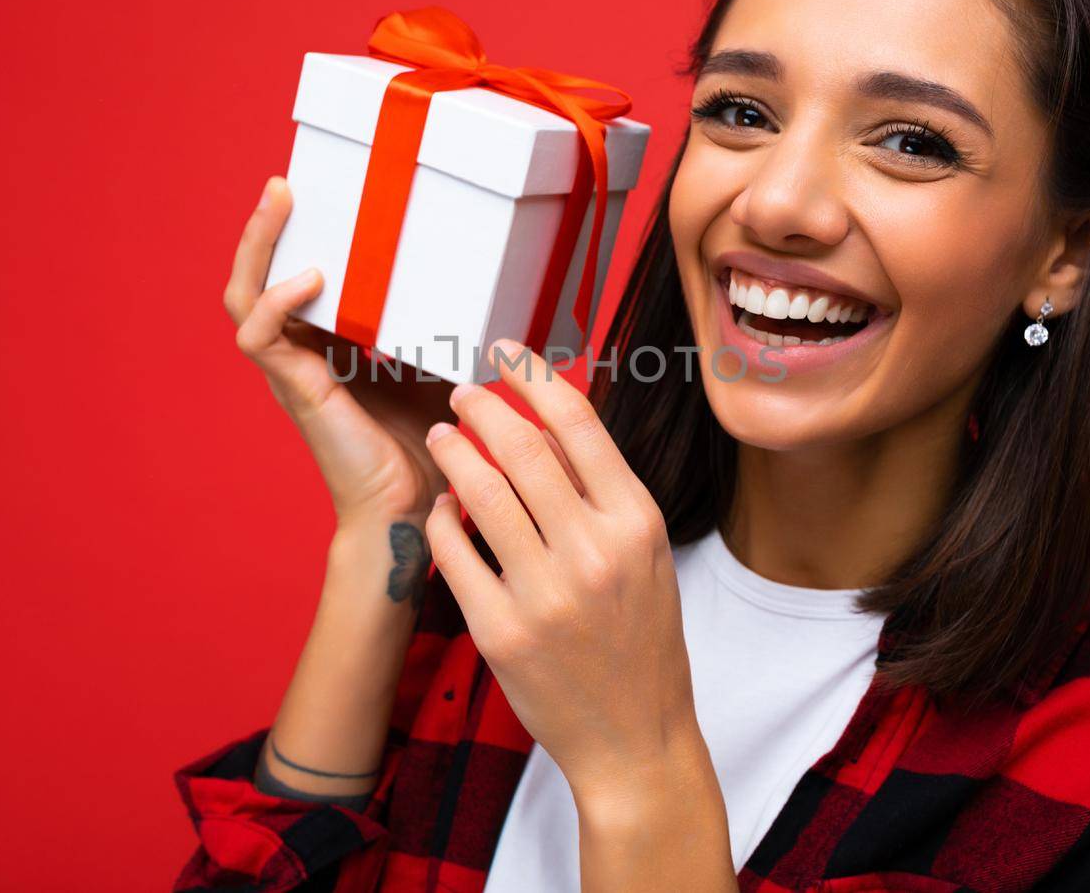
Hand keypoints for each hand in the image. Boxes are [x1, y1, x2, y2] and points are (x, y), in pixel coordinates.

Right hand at [224, 175, 455, 524]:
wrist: (415, 506)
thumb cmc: (429, 443)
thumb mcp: (437, 364)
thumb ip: (440, 326)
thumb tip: (477, 281)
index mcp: (323, 345)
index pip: (289, 278)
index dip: (292, 236)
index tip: (318, 191)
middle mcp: (297, 354)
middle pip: (252, 278)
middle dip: (263, 228)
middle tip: (283, 184)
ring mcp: (290, 371)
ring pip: (243, 297)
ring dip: (256, 247)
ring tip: (280, 204)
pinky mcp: (296, 389)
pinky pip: (260, 337)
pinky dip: (277, 301)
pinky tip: (309, 279)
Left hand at [420, 339, 705, 803]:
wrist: (635, 738)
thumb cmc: (642, 640)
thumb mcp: (646, 556)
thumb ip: (603, 492)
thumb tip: (548, 425)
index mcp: (636, 523)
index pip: (578, 423)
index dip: (532, 375)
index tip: (503, 351)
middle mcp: (594, 552)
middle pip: (521, 448)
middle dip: (480, 406)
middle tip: (460, 393)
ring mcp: (545, 594)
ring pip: (479, 492)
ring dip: (453, 452)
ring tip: (443, 437)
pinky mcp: (501, 631)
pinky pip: (454, 553)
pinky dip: (442, 519)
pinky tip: (442, 507)